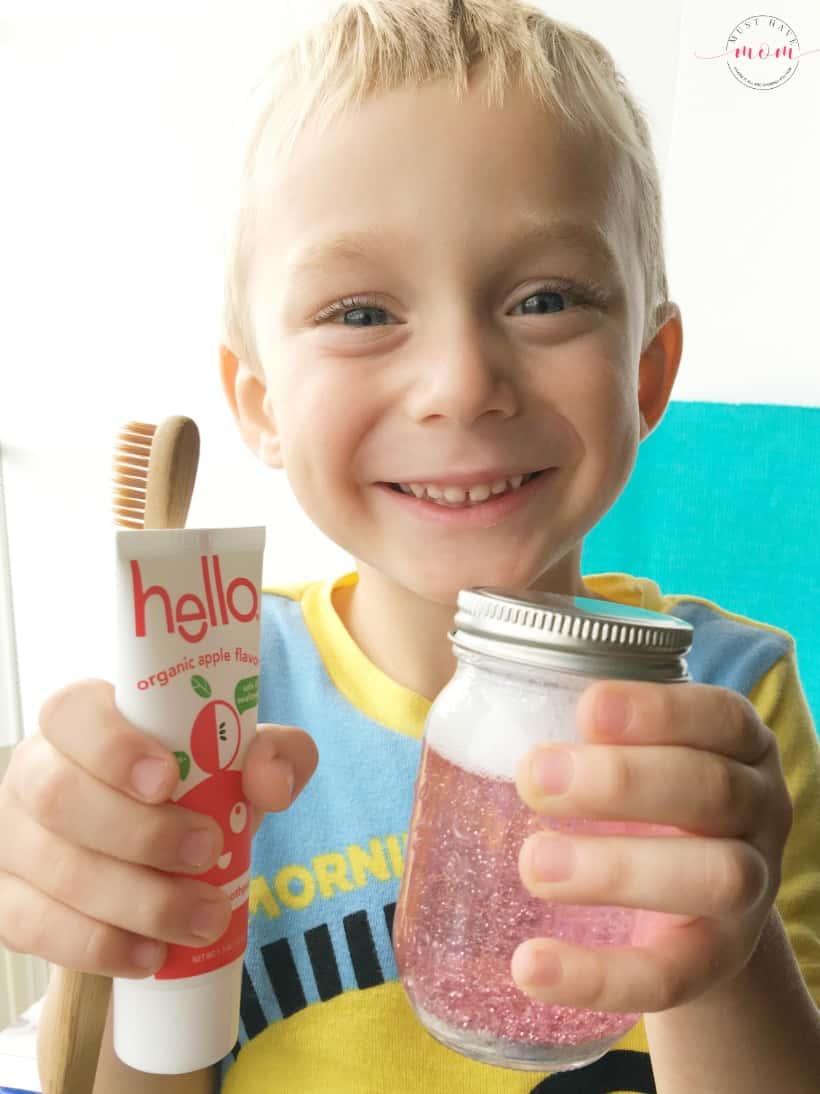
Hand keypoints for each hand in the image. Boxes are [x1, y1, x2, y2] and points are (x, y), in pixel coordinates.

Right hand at [0, 679, 316, 977]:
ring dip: (136, 902)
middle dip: (141, 834)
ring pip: (54, 869)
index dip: (112, 747)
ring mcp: (14, 836)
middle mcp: (35, 768)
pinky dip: (97, 946)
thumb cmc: (196, 789)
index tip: (168, 780)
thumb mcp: (247, 760)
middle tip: (207, 853)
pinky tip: (150, 954)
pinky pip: (32, 927)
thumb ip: (276, 754)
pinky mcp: (8, 899)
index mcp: (85, 718)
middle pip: (59, 797)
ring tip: (202, 919)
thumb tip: (269, 783)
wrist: (163, 851)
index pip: (73, 713)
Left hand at [512, 680, 792, 1012]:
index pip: (716, 716)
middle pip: (710, 790)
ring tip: (533, 864)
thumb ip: (566, 719)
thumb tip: (447, 678)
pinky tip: (529, 966)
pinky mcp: (718, 961)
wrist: (696, 901)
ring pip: (713, 877)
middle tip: (533, 778)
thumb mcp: (626, 748)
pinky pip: (671, 977)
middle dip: (621, 782)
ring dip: (618, 870)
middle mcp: (757, 807)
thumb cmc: (640, 795)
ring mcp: (748, 886)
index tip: (586, 709)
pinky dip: (600, 977)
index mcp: (735, 742)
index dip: (658, 712)